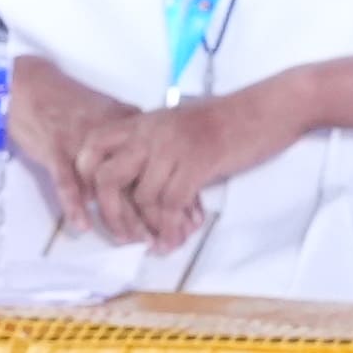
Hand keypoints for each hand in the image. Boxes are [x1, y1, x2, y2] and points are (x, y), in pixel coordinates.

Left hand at [59, 78, 309, 248]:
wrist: (266, 108)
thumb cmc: (227, 119)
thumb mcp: (179, 125)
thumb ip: (155, 146)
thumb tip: (139, 184)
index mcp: (143, 121)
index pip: (93, 145)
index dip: (86, 177)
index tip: (98, 203)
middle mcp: (150, 132)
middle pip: (106, 177)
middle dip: (111, 214)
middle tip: (125, 236)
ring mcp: (172, 146)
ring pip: (142, 197)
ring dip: (149, 228)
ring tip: (158, 243)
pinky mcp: (197, 161)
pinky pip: (172, 204)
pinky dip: (171, 228)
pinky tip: (175, 239)